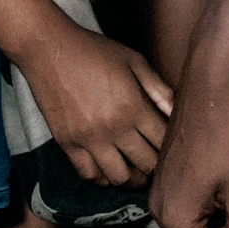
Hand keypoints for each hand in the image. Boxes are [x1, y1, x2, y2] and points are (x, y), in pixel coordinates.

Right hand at [19, 20, 173, 185]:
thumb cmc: (94, 51)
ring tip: (135, 170)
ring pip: (119, 178)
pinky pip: (89, 175)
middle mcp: (113, 128)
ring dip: (132, 178)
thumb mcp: (134, 61)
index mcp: (134, 107)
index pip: (163, 143)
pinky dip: (102, 178)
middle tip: (156, 162)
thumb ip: (159, 89)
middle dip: (155, 167)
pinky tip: (108, 168)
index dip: (171, 148)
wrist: (49, 49)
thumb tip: (179, 113)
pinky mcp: (67, 144)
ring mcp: (89, 139)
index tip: (170, 147)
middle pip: (146, 165)